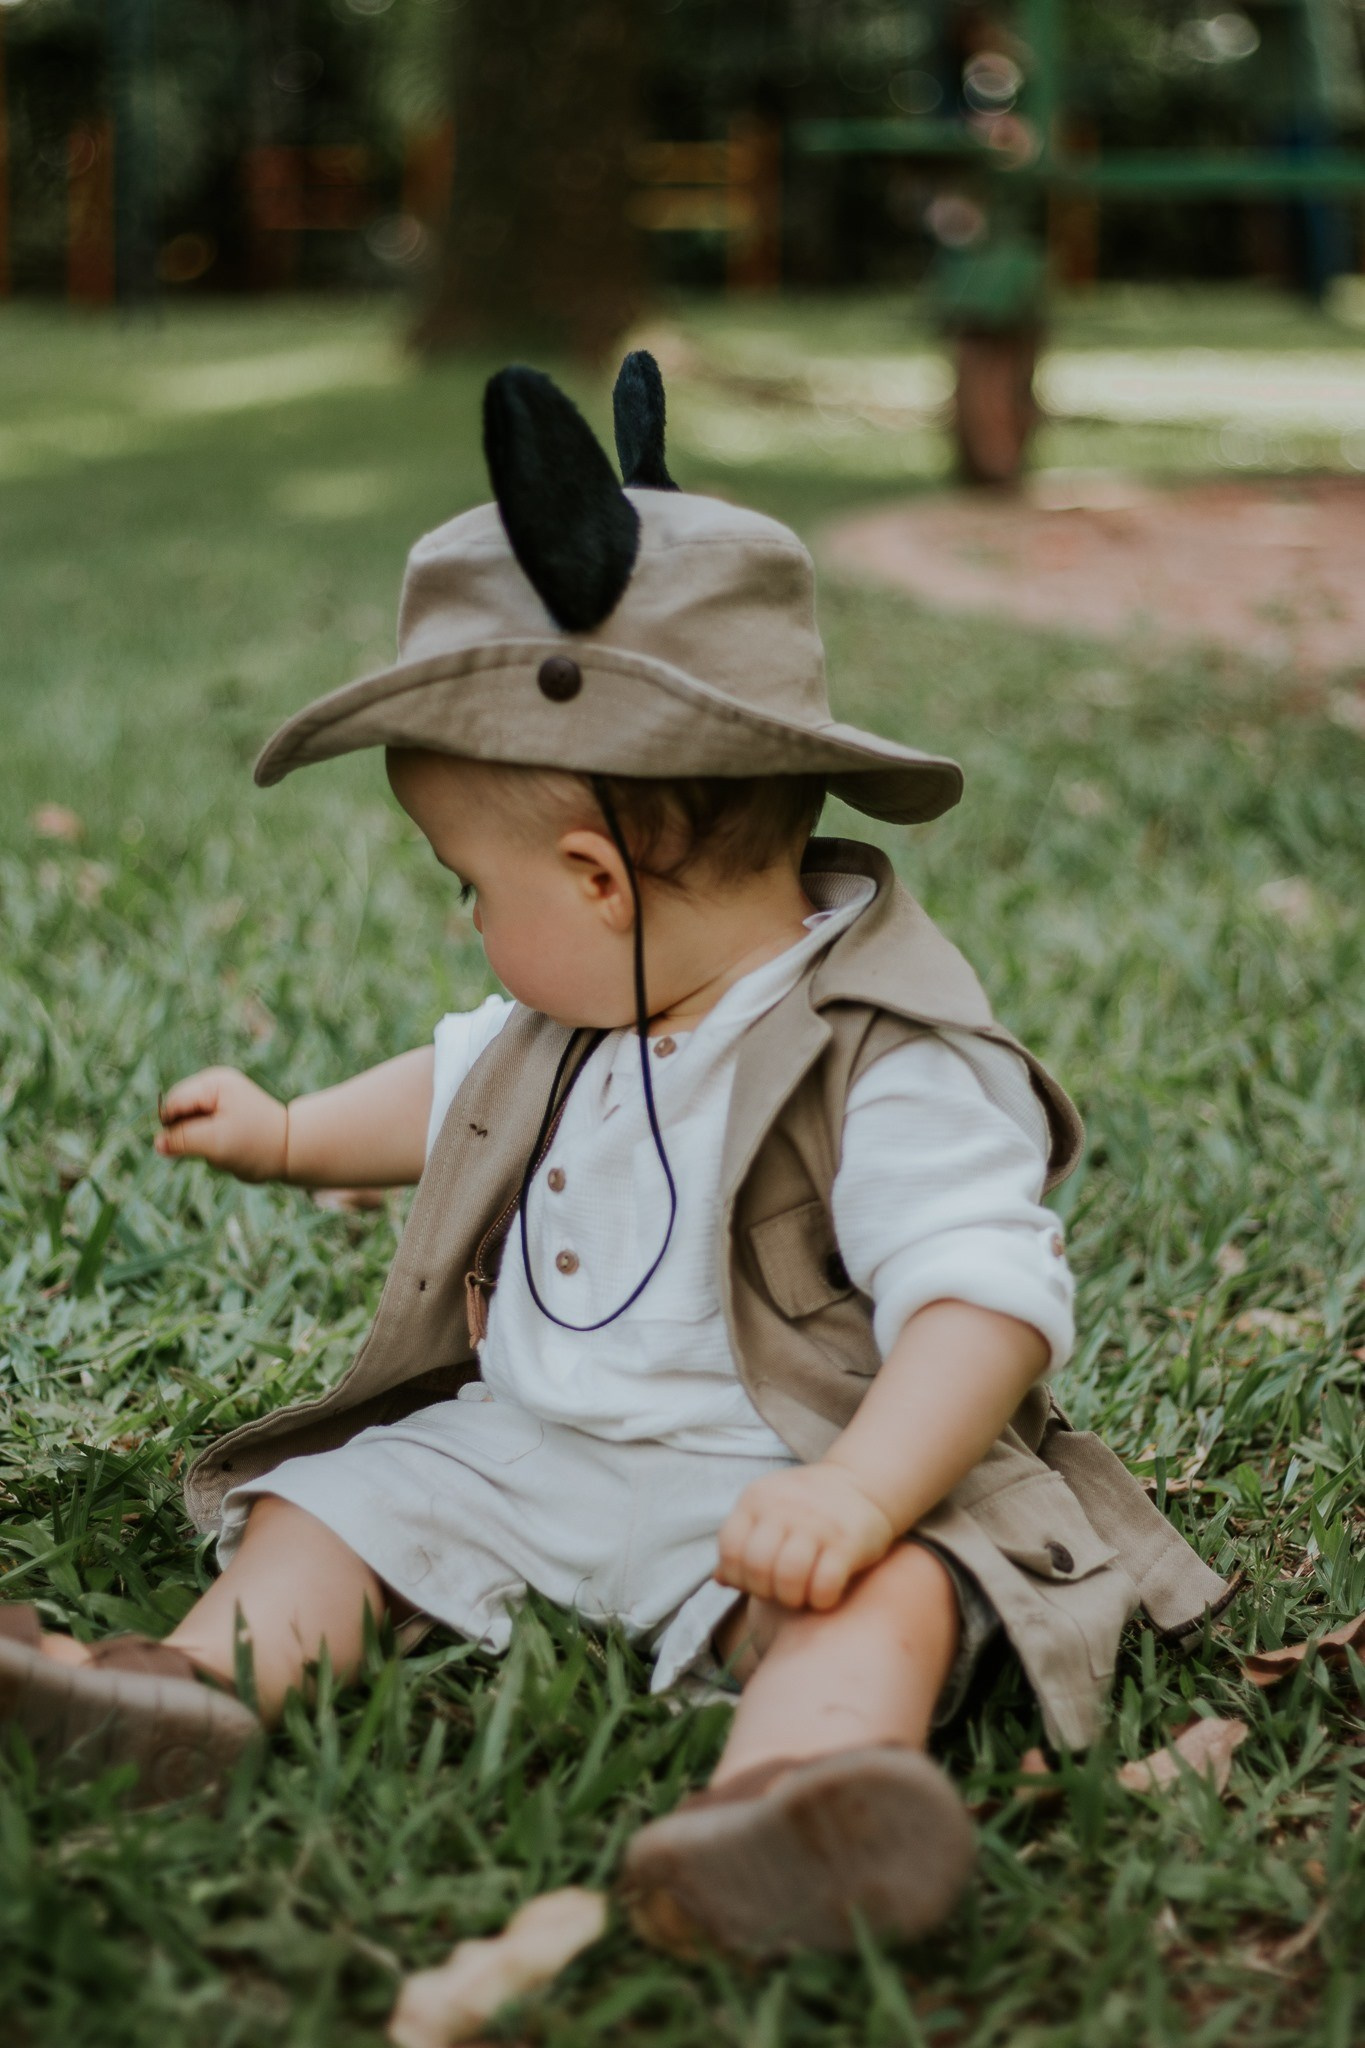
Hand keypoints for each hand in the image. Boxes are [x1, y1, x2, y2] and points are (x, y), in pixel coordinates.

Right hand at [155, 1067, 288, 1182]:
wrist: (291, 1150)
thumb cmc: (256, 1144)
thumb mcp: (215, 1143)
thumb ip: (183, 1140)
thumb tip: (157, 1143)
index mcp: (214, 1083)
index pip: (174, 1102)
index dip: (175, 1127)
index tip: (198, 1144)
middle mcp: (215, 1084)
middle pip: (179, 1112)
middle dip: (190, 1134)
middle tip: (216, 1145)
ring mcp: (219, 1098)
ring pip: (188, 1124)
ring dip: (200, 1141)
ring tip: (225, 1145)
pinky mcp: (222, 1113)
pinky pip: (200, 1131)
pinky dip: (209, 1143)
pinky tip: (228, 1146)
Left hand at [715, 1463, 895, 1611]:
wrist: (863, 1482)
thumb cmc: (806, 1508)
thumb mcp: (768, 1511)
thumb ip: (743, 1542)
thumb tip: (719, 1579)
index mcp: (756, 1499)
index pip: (729, 1549)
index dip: (738, 1576)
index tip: (756, 1582)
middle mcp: (784, 1507)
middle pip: (757, 1566)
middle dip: (766, 1591)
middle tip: (781, 1592)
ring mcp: (816, 1523)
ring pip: (788, 1578)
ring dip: (792, 1599)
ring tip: (801, 1595)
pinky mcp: (847, 1541)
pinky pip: (824, 1585)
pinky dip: (821, 1600)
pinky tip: (825, 1595)